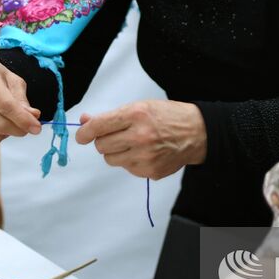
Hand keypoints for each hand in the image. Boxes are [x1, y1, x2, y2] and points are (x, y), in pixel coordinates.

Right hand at [0, 60, 40, 143]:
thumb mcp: (12, 78)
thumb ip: (22, 98)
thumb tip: (33, 116)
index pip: (6, 106)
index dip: (23, 120)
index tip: (37, 128)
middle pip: (0, 124)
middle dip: (19, 130)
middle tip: (27, 127)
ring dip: (7, 134)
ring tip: (9, 121)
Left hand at [75, 100, 205, 178]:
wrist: (196, 132)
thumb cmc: (167, 116)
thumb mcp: (139, 107)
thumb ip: (111, 116)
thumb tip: (84, 121)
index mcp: (136, 115)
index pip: (98, 126)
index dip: (85, 132)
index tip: (81, 135)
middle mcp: (140, 136)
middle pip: (101, 146)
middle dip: (103, 141)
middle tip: (115, 135)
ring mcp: (145, 157)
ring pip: (111, 159)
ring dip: (116, 152)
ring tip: (132, 143)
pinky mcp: (150, 171)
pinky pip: (126, 168)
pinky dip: (130, 161)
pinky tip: (145, 152)